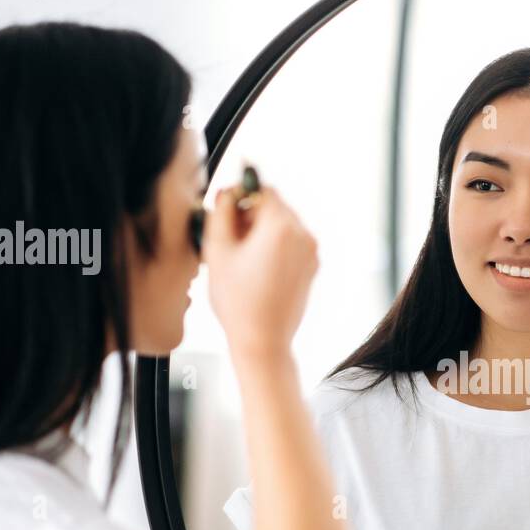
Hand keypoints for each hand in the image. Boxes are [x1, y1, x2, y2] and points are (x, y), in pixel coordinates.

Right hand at [203, 182, 318, 356]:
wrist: (262, 341)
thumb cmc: (237, 301)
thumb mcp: (217, 249)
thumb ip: (222, 210)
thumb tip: (229, 191)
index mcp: (281, 226)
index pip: (263, 189)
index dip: (241, 197)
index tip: (228, 213)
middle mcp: (304, 235)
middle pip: (275, 206)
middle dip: (252, 215)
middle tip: (231, 239)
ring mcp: (312, 252)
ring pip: (284, 225)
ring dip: (263, 231)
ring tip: (243, 257)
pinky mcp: (312, 267)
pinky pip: (293, 244)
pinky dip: (276, 247)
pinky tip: (257, 268)